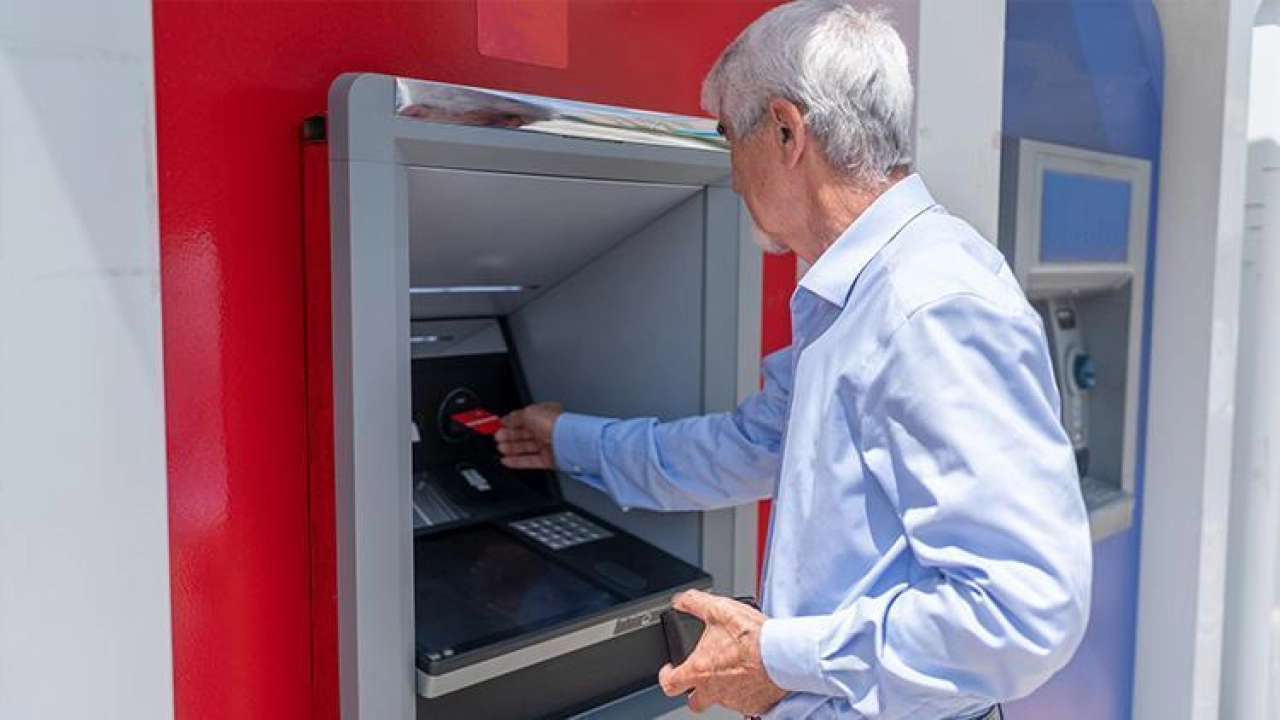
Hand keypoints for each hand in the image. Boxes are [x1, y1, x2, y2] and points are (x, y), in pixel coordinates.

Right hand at [496, 402, 562, 469]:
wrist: (567, 441)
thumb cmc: (553, 424)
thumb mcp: (528, 413)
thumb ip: (514, 417)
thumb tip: (505, 419)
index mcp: (544, 414)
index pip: (524, 418)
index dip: (510, 422)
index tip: (499, 426)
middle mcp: (547, 429)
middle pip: (524, 434)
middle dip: (509, 436)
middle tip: (497, 438)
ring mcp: (548, 445)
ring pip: (526, 447)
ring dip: (511, 449)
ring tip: (500, 449)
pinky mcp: (548, 459)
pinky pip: (530, 460)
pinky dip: (517, 461)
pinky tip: (507, 460)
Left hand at [657, 590, 786, 714]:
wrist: (784, 655)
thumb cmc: (752, 636)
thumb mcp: (718, 609)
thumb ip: (694, 603)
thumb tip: (680, 600)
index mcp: (699, 670)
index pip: (669, 684)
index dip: (666, 676)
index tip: (669, 670)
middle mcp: (714, 691)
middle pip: (694, 703)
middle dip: (694, 692)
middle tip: (701, 677)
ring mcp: (734, 701)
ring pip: (721, 700)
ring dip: (722, 688)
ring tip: (734, 668)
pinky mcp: (755, 705)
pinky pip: (745, 702)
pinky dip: (745, 691)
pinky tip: (752, 675)